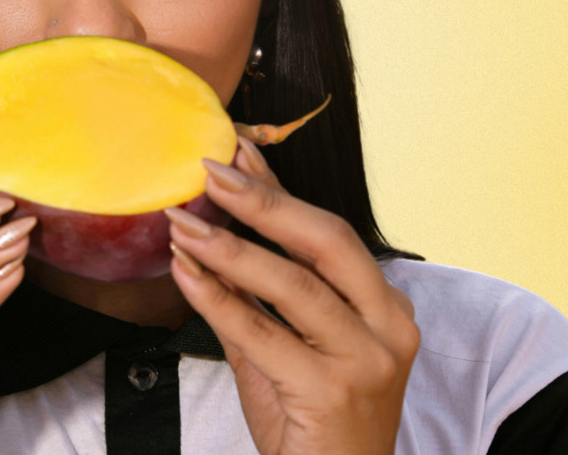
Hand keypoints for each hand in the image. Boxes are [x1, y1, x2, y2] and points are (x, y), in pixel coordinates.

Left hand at [166, 139, 418, 454]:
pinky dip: (217, 298)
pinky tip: (184, 272)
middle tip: (210, 173)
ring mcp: (366, 360)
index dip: (281, 190)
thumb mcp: (284, 342)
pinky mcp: (332, 393)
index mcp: (383, 306)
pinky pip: (262, 333)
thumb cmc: (310, 416)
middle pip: (324, 243)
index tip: (239, 154)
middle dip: (263, 203)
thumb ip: (256, 291)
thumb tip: (214, 228)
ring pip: (293, 285)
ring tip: (183, 223)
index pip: (328, 233)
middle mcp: (387, 326)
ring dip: (229, 248)